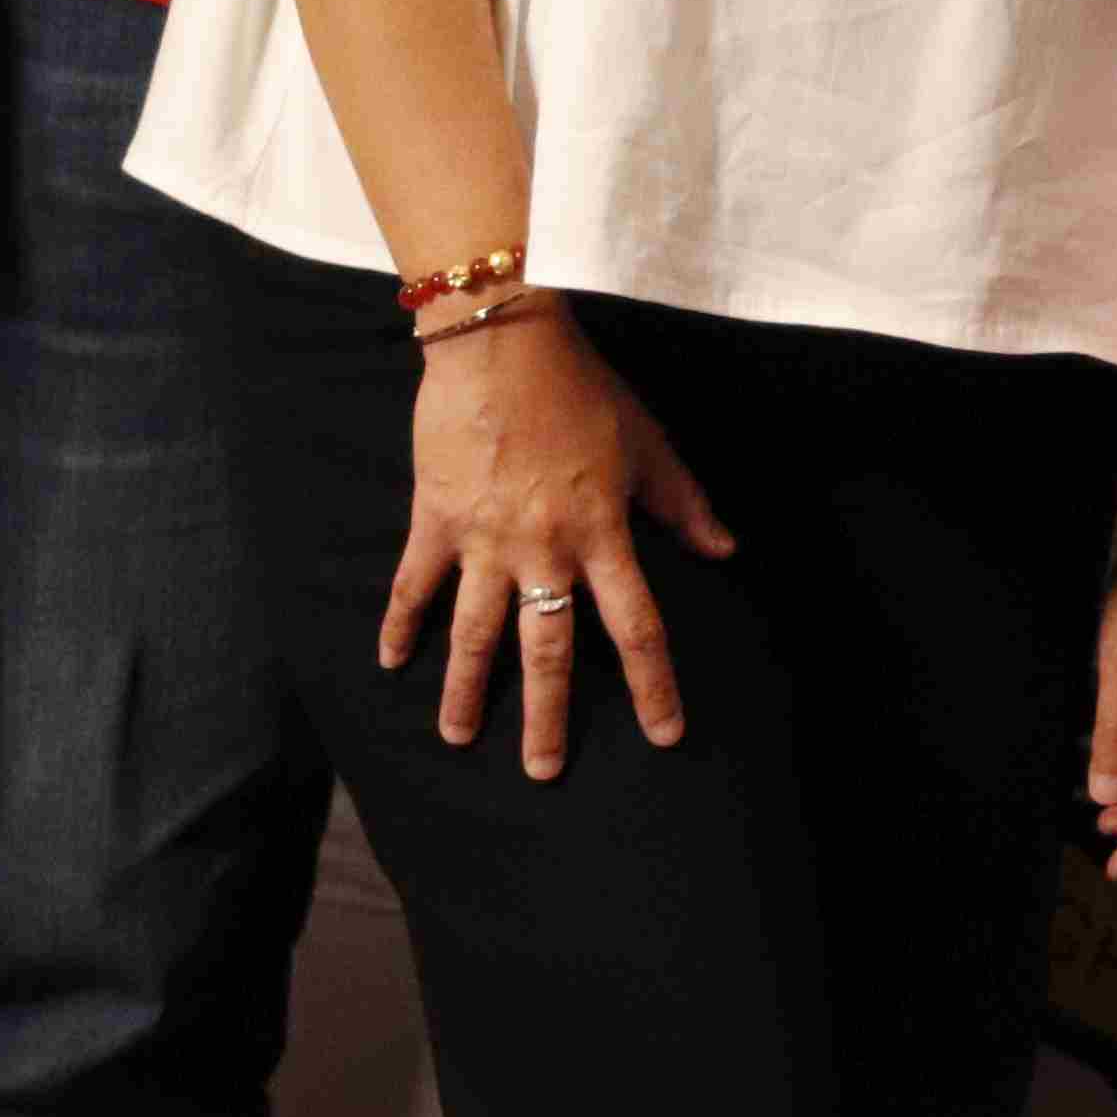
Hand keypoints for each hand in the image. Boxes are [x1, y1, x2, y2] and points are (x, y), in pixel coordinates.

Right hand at [387, 303, 738, 779]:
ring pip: (473, 634)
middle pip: (548, 650)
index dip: (653, 684)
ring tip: (458, 739)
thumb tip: (726, 550)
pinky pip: (414, 584)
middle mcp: (543, 550)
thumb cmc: (583, 390)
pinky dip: (400, 624)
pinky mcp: (436, 521)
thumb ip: (684, 505)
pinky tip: (390, 662)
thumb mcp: (648, 445)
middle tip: (543, 773)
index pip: (637, 627)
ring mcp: (484, 540)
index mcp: (602, 535)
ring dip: (464, 690)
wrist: (502, 343)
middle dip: (547, 717)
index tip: (664, 734)